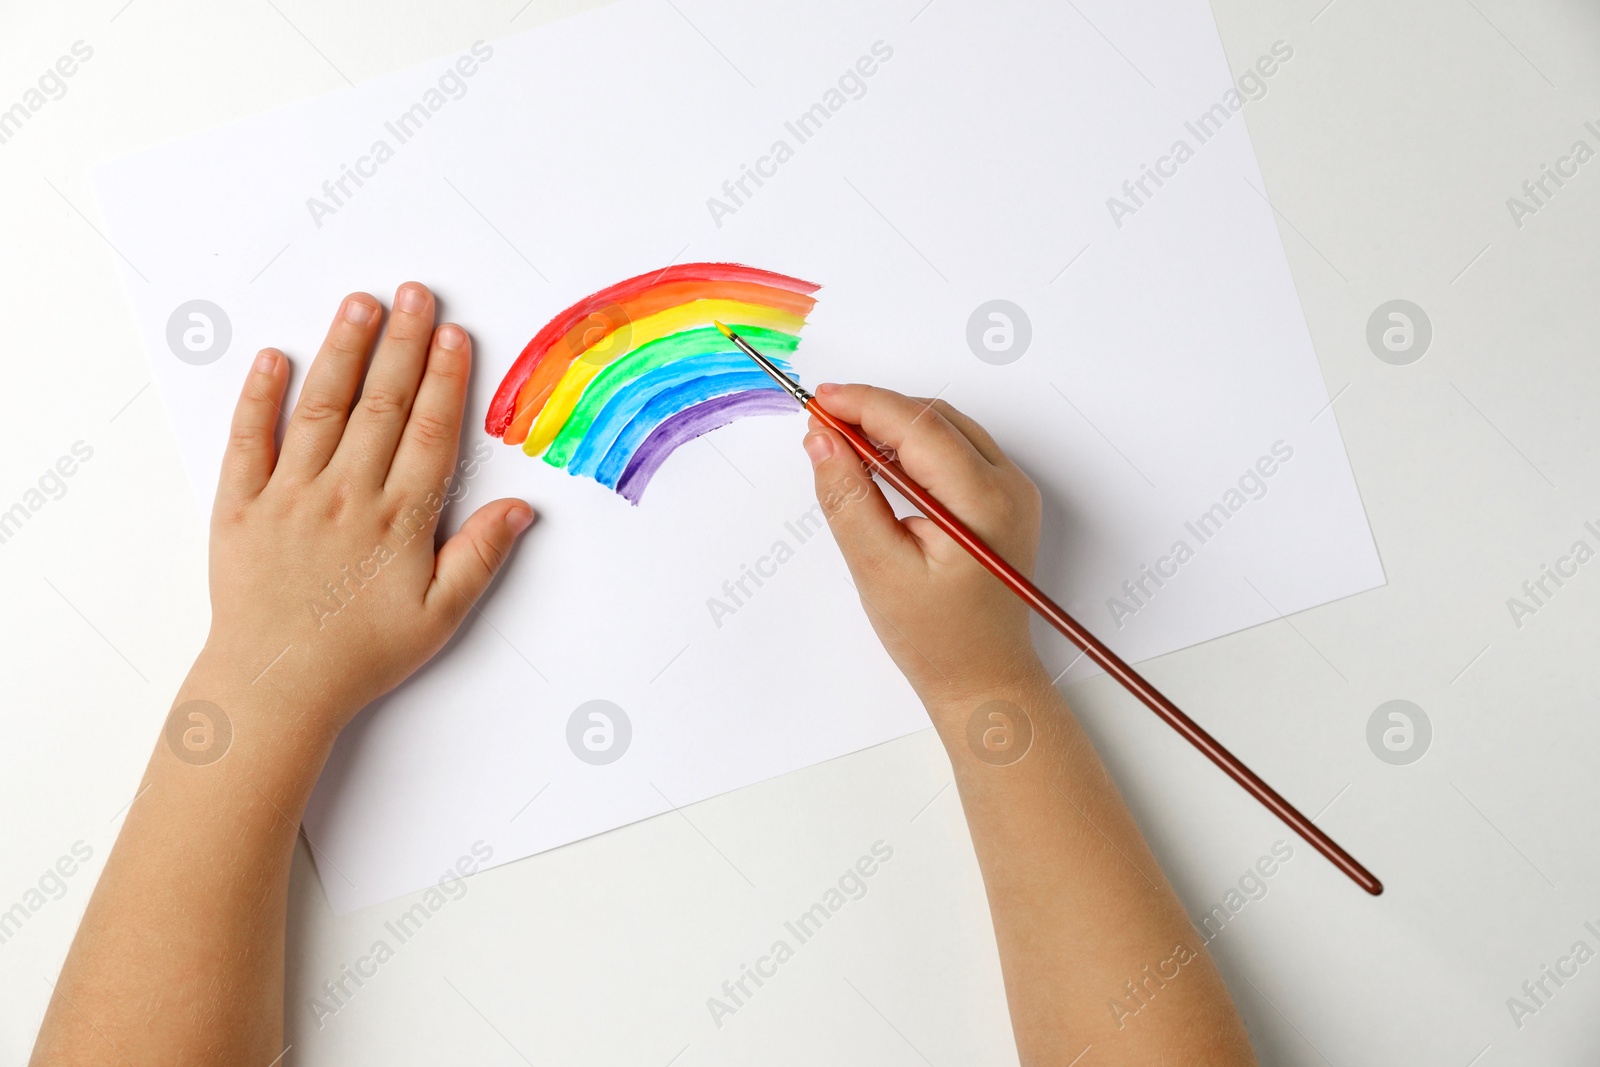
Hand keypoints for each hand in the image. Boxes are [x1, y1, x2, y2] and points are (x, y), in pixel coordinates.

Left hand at [198, 283, 532, 747]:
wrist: (277, 684)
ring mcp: (290, 496)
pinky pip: (248, 441)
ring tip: (359, 304)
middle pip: (382, 406)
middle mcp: (346, 496)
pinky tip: (274, 358)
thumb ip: (480, 556)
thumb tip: (521, 507)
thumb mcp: (440, 615)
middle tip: (416, 293)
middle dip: (403, 344)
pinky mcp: (240, 507)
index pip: (430, 434)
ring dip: (342, 351)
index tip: (456, 335)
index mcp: (398, 521)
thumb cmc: (362, 654)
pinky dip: (259, 397)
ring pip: (321, 409)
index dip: (447, 380)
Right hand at [802, 384, 1049, 729]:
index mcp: (985, 502)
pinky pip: (955, 450)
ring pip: (945, 428)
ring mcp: (1011, 492)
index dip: (864, 404)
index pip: (919, 426)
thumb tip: (822, 440)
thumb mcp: (878, 569)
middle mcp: (1009, 487)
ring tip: (842, 443)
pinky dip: (913, 446)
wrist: (983, 678)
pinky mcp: (1002, 500)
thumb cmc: (937, 638)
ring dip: (893, 425)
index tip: (819, 401)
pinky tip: (878, 463)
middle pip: (935, 419)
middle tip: (821, 424)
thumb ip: (848, 498)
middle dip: (875, 411)